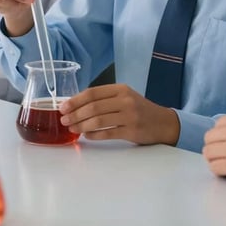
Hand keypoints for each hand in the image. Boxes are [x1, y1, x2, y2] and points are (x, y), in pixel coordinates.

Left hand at [59, 84, 180, 145]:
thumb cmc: (139, 109)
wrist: (163, 122)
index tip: (63, 107)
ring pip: (98, 120)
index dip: (75, 100)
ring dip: (81, 125)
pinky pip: (108, 133)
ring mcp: (129, 115)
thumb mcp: (125, 97)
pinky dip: (94, 135)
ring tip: (72, 128)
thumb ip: (105, 99)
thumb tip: (77, 105)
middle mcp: (125, 100)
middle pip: (93, 106)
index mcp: (120, 89)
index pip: (92, 92)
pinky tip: (86, 136)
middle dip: (75, 114)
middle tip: (64, 120)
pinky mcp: (132, 131)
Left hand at [202, 112, 225, 189]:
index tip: (225, 144)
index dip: (220, 136)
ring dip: (214, 159)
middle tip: (223, 156)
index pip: (218, 124)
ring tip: (225, 165)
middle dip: (214, 147)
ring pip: (208, 152)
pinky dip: (218, 171)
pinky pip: (214, 167)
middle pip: (209, 137)